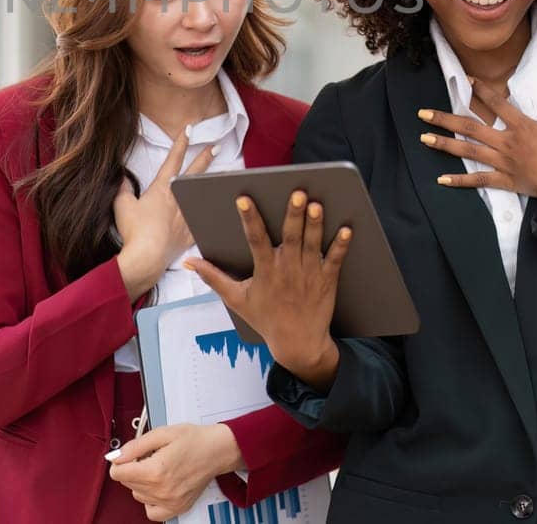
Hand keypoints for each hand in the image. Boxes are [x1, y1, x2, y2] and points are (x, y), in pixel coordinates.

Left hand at [108, 423, 243, 520]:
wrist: (217, 451)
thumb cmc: (194, 440)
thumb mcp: (162, 433)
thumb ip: (135, 445)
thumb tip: (117, 456)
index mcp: (156, 470)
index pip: (118, 473)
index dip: (120, 460)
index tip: (128, 454)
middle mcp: (161, 490)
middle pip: (127, 483)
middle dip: (132, 468)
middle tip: (148, 456)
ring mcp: (170, 502)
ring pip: (137, 495)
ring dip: (141, 482)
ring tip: (156, 468)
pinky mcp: (177, 508)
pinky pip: (152, 512)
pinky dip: (150, 500)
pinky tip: (157, 487)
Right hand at [113, 128, 217, 299]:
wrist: (146, 256)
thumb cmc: (134, 230)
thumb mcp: (122, 205)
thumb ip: (123, 188)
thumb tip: (122, 177)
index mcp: (162, 189)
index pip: (173, 160)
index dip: (181, 143)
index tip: (189, 130)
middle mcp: (178, 199)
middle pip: (195, 173)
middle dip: (205, 158)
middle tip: (216, 146)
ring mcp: (186, 216)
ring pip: (202, 194)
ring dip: (212, 184)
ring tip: (225, 178)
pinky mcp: (190, 234)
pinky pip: (203, 221)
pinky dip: (211, 215)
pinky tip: (221, 212)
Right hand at [184, 189, 351, 384]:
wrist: (298, 344)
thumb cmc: (266, 319)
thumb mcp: (236, 299)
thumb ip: (213, 278)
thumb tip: (190, 262)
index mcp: (265, 271)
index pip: (255, 240)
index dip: (249, 219)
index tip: (244, 199)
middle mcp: (287, 270)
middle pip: (290, 237)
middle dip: (293, 214)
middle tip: (297, 193)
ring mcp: (308, 275)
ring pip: (312, 244)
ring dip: (315, 225)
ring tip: (316, 204)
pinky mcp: (327, 281)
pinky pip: (335, 260)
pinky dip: (341, 245)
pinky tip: (347, 229)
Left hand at [419, 77, 536, 207]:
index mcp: (521, 126)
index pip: (497, 103)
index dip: (481, 91)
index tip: (467, 81)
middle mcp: (505, 141)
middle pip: (470, 127)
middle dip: (445, 119)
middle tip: (423, 113)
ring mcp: (501, 161)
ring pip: (468, 150)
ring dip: (444, 144)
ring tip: (424, 138)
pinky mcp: (503, 180)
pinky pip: (478, 180)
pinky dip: (459, 181)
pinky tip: (441, 179)